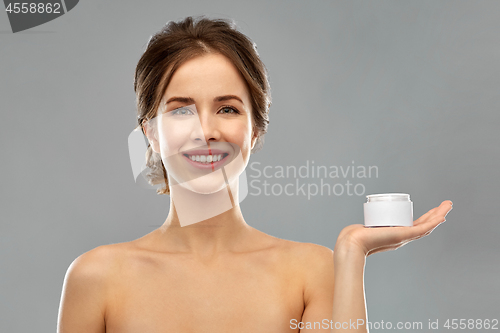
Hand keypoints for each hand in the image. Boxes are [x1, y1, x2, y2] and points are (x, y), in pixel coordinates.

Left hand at [335, 200, 452, 256]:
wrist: (352, 243)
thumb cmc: (355, 237)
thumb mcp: (366, 228)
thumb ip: (364, 227)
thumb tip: (361, 225)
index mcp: (397, 235)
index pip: (415, 226)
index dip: (426, 218)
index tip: (434, 211)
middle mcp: (403, 237)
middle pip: (424, 225)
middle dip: (436, 215)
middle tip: (446, 205)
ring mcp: (404, 237)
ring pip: (427, 225)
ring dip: (439, 215)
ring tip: (448, 205)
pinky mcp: (402, 235)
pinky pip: (423, 229)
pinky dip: (433, 222)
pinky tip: (441, 216)